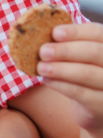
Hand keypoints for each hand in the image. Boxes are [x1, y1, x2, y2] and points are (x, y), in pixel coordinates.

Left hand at [38, 22, 102, 137]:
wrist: (94, 106)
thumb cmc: (83, 72)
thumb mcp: (79, 55)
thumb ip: (67, 43)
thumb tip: (40, 31)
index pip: (97, 32)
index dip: (75, 31)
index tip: (54, 32)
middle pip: (93, 52)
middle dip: (65, 50)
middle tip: (43, 51)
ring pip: (87, 73)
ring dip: (59, 69)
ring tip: (40, 67)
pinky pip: (81, 93)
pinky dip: (60, 85)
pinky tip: (46, 80)